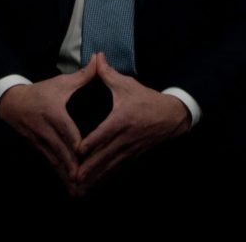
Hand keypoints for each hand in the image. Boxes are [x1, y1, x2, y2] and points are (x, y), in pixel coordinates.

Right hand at [0, 56, 98, 188]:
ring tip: (79, 190)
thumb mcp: (60, 82)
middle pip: (62, 152)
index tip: (87, 155)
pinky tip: (70, 186)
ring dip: (67, 176)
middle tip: (86, 180)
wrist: (12, 102)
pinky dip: (61, 175)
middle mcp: (46, 131)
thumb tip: (99, 61)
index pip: (67, 132)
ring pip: (56, 162)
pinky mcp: (39, 149)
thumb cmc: (40, 91)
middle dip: (74, 167)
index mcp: (54, 114)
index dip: (77, 144)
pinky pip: (51, 164)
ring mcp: (41, 142)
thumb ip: (83, 76)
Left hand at [74, 53, 191, 194]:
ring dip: (95, 177)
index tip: (75, 152)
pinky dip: (105, 177)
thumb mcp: (128, 85)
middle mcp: (124, 138)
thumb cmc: (147, 99)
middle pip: (103, 156)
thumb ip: (108, 74)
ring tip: (81, 188)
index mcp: (120, 120)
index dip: (88, 144)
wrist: (172, 116)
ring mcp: (129, 149)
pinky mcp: (133, 155)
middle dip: (88, 169)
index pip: (101, 134)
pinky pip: (117, 168)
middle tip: (73, 178)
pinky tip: (96, 185)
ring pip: (109, 166)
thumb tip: (96, 57)